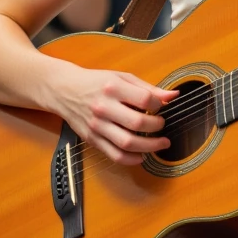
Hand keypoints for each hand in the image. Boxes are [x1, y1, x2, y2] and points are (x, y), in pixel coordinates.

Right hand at [56, 66, 178, 165]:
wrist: (64, 90)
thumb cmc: (96, 82)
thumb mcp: (121, 78)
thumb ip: (148, 88)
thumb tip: (173, 96)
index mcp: (113, 88)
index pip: (144, 99)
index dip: (159, 105)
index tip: (161, 107)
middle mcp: (104, 107)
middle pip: (137, 123)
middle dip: (157, 127)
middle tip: (162, 126)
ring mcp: (97, 125)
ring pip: (127, 143)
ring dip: (149, 147)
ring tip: (160, 143)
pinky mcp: (92, 139)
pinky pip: (114, 155)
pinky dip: (131, 159)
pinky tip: (142, 156)